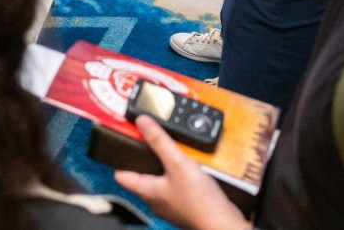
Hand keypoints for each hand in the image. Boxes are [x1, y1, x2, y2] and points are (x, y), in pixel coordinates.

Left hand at [115, 117, 250, 229]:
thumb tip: (142, 122)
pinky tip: (189, 169)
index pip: (122, 175)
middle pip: (141, 176)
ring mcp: (171, 204)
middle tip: (148, 142)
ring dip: (164, 167)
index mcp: (147, 191)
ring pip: (160, 182)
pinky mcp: (185, 205)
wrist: (223, 224)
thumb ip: (159, 142)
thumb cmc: (200, 202)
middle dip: (144, 159)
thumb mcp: (178, 163)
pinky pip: (177, 187)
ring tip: (170, 152)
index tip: (121, 144)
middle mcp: (156, 200)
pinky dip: (179, 176)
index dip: (119, 159)